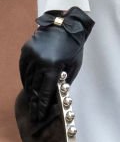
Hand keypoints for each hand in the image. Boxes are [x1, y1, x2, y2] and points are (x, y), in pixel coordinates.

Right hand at [19, 8, 93, 126]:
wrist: (65, 25)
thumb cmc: (73, 46)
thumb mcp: (74, 64)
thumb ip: (65, 81)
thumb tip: (57, 96)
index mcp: (53, 66)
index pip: (45, 91)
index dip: (41, 105)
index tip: (39, 116)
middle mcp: (39, 62)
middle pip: (34, 88)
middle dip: (34, 102)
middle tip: (33, 114)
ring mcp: (31, 56)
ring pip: (27, 79)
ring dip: (29, 91)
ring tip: (31, 102)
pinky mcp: (26, 51)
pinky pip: (23, 69)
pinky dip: (25, 78)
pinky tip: (28, 86)